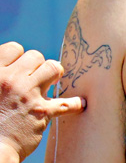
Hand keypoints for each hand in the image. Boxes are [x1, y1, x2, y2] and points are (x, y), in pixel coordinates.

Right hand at [0, 41, 84, 162]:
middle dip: (38, 66)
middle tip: (37, 78)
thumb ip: (2, 76)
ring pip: (52, 68)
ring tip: (53, 82)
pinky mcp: (42, 113)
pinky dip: (75, 104)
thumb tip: (13, 69)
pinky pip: (66, 103)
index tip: (21, 68)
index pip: (15, 49)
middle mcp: (11, 80)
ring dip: (54, 74)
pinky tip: (80, 104)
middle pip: (35, 56)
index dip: (20, 57)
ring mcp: (28, 95)